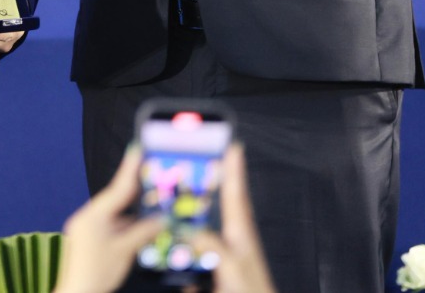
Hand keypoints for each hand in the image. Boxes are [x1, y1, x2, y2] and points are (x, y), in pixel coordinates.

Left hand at [52, 144, 164, 292]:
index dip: (130, 169)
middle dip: (134, 195)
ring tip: (151, 212)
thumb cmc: (97, 274)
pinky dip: (123, 228)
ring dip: (131, 216)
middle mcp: (86, 218)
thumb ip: (143, 232)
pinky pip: (108, 227)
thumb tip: (161, 220)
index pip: (117, 188)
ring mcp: (84, 229)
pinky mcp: (86, 240)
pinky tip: (137, 232)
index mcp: (94, 216)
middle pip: (115, 202)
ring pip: (113, 216)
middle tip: (151, 180)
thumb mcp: (125, 251)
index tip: (138, 150)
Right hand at [192, 145, 277, 292]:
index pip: (236, 193)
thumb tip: (188, 229)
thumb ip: (209, 242)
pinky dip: (184, 250)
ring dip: (192, 216)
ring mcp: (224, 254)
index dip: (234, 169)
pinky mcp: (214, 269)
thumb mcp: (229, 263)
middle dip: (212, 184)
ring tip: (178, 202)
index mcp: (241, 232)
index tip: (232, 145)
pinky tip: (173, 251)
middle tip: (201, 162)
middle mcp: (233, 239)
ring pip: (204, 227)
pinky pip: (194, 253)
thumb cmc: (250, 290)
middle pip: (220, 205)